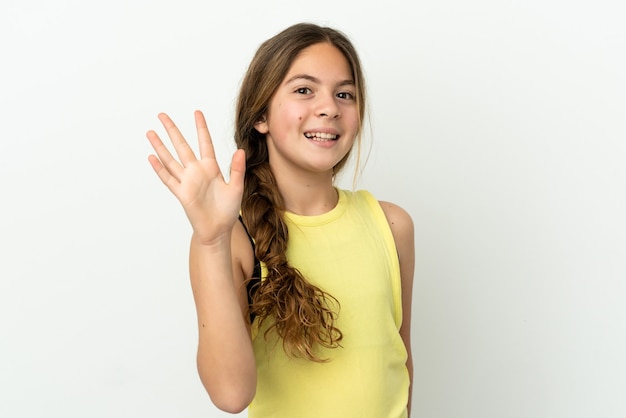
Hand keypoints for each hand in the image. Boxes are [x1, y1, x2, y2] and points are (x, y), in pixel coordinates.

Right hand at [146, 110, 244, 243]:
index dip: (201, 128)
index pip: (205, 142)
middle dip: (172, 130)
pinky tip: (151, 157)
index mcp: (211, 168)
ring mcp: (187, 181)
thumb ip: (237, 169)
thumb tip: (240, 150)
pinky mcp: (181, 193)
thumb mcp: (237, 187)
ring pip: (170, 159)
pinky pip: (168, 178)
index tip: (197, 112)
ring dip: (160, 146)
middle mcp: (197, 171)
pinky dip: (159, 168)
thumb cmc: (228, 209)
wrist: (219, 229)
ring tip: (150, 132)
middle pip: (182, 146)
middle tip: (162, 115)